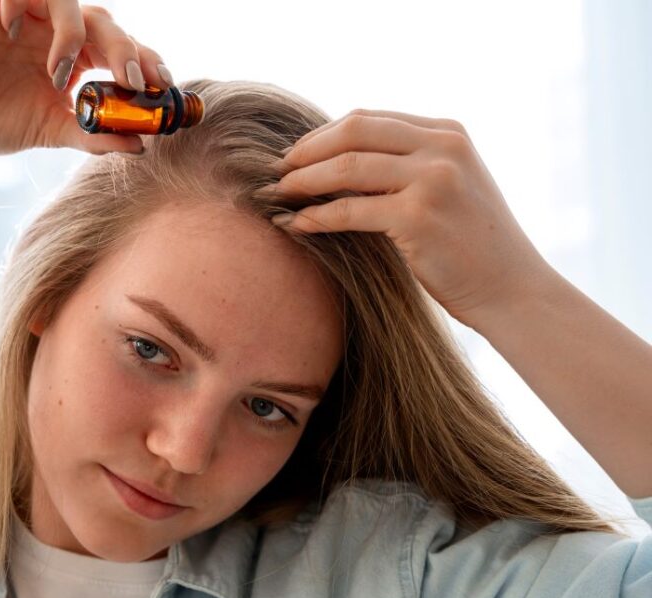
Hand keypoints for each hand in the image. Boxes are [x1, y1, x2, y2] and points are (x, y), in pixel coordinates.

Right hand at [0, 0, 172, 156]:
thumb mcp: (54, 131)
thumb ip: (95, 136)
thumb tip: (141, 146)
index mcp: (77, 57)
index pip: (122, 49)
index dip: (145, 61)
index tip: (159, 87)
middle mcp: (57, 31)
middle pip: (104, 23)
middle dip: (124, 50)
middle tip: (130, 80)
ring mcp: (27, 14)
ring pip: (68, 0)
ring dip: (73, 33)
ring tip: (60, 72)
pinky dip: (21, 3)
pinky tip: (13, 32)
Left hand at [259, 110, 554, 327]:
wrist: (512, 289)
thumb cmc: (471, 245)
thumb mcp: (449, 185)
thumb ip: (407, 164)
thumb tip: (336, 161)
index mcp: (447, 132)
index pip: (368, 118)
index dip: (322, 135)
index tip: (295, 155)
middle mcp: (443, 147)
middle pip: (353, 131)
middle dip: (306, 151)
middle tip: (277, 172)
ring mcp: (433, 179)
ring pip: (346, 167)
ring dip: (303, 181)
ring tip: (279, 195)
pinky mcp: (419, 216)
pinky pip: (350, 211)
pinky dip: (316, 217)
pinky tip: (296, 224)